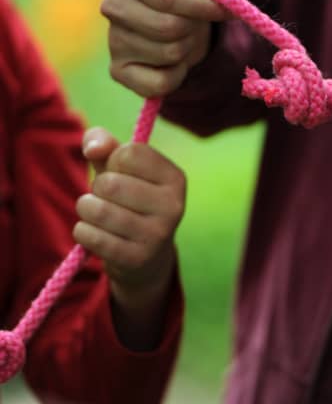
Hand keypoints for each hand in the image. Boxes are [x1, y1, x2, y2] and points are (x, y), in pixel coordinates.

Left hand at [73, 128, 185, 348]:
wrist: (146, 256)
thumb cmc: (130, 201)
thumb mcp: (121, 169)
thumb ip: (105, 145)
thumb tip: (93, 148)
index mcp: (176, 178)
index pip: (129, 154)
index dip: (114, 161)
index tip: (123, 174)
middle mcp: (174, 206)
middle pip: (109, 183)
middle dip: (97, 188)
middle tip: (109, 199)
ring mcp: (158, 234)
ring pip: (97, 210)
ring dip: (86, 210)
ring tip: (98, 215)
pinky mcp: (137, 258)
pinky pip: (90, 236)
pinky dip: (83, 232)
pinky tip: (96, 234)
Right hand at [101, 0, 230, 97]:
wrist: (185, 7)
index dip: (201, 6)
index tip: (220, 7)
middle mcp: (112, 1)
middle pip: (168, 27)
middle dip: (195, 26)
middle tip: (196, 18)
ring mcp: (112, 37)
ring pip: (168, 54)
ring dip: (189, 46)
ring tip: (184, 32)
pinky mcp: (119, 69)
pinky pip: (158, 84)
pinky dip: (178, 75)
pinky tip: (174, 57)